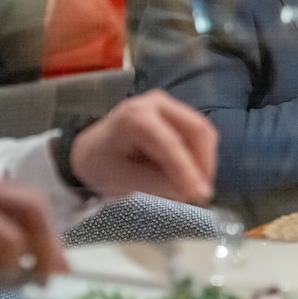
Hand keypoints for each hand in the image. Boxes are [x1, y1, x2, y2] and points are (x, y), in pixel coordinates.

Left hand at [69, 90, 216, 203]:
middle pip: (196, 129)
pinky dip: (200, 156)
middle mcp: (156, 103)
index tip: (201, 194)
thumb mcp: (124, 179)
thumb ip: (157, 184)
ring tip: (196, 187)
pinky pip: (197, 133)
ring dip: (205, 161)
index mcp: (135, 117)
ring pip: (202, 131)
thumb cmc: (103, 165)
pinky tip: (192, 175)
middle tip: (203, 193)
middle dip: (204, 163)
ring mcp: (168, 104)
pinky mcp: (176, 112)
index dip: (188, 170)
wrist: (92, 150)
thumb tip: (189, 190)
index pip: (170, 144)